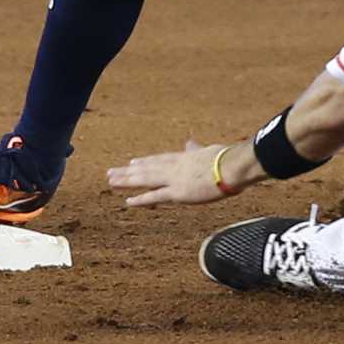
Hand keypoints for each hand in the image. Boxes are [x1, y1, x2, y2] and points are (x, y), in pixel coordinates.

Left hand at [107, 140, 229, 206]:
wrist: (233, 166)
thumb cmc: (226, 158)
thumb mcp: (209, 150)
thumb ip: (197, 149)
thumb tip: (190, 142)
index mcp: (184, 157)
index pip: (159, 160)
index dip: (144, 162)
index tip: (132, 163)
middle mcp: (174, 167)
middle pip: (146, 169)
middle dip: (127, 172)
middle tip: (110, 173)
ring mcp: (174, 180)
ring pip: (145, 180)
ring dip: (126, 181)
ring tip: (111, 182)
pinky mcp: (178, 193)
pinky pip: (155, 197)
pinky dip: (141, 199)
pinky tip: (128, 202)